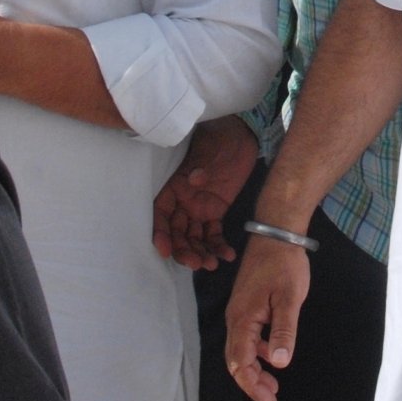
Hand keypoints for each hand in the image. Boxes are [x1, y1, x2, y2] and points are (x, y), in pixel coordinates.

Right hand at [153, 117, 259, 269]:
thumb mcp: (206, 148)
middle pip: (177, 232)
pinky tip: (227, 255)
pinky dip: (219, 246)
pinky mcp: (216, 212)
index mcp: (173, 187)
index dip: (160, 233)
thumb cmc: (217, 138)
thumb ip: (199, 165)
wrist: (241, 135)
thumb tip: (195, 179)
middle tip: (196, 263)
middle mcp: (182, 202)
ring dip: (200, 252)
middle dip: (183, 250)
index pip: (161, 214)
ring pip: (194, 237)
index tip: (164, 249)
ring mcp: (199, 209)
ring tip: (211, 264)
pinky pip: (214, 234)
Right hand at [223, 232, 311, 400]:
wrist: (277, 233)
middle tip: (271, 399)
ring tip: (273, 385)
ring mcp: (239, 310)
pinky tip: (273, 355)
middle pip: (235, 359)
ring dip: (254, 369)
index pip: (240, 362)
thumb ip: (283, 332)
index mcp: (242, 318)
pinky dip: (258, 352)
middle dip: (251, 382)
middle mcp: (235, 317)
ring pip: (240, 349)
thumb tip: (279, 364)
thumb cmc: (284, 264)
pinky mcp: (246, 305)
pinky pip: (247, 336)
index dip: (252, 385)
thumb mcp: (289, 299)